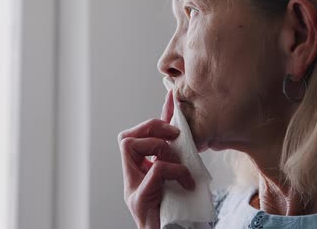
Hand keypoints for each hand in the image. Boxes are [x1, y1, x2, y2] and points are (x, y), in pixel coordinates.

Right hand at [118, 90, 195, 228]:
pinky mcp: (139, 201)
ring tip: (179, 163)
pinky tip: (187, 182)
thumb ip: (180, 158)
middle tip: (175, 136)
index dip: (155, 117)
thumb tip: (189, 134)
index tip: (173, 100)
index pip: (138, 136)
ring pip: (132, 147)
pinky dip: (174, 171)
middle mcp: (131, 179)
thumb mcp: (181, 178)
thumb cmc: (179, 216)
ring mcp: (132, 190)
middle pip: (127, 137)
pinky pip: (155, 170)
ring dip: (160, 148)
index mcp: (139, 172)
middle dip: (152, 129)